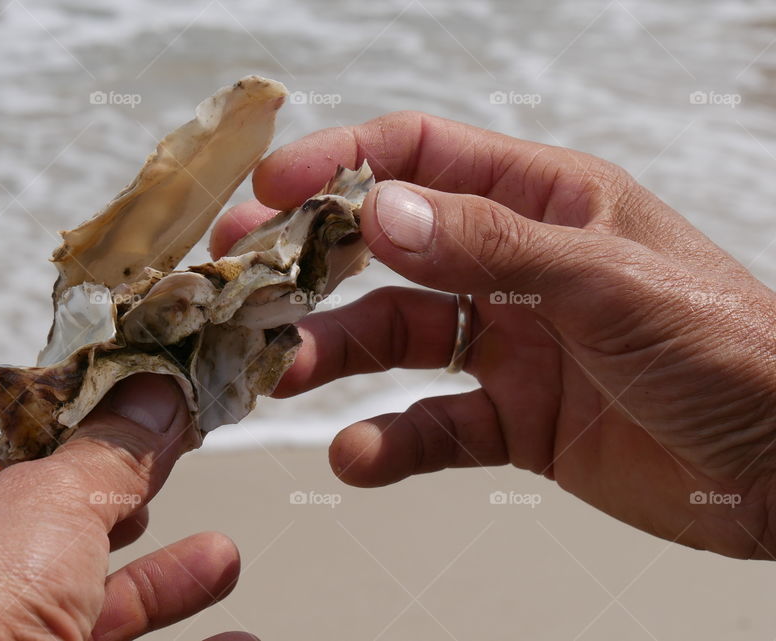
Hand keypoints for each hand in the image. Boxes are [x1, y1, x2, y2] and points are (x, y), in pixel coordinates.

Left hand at [0, 374, 251, 640]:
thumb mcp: (55, 497)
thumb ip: (115, 449)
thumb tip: (157, 391)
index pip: (1, 450)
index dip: (69, 431)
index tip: (134, 414)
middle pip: (58, 526)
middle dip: (129, 507)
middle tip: (172, 474)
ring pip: (93, 601)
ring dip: (166, 581)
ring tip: (222, 561)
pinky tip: (233, 639)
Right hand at [211, 111, 775, 558]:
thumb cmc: (729, 348)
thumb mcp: (609, 281)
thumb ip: (494, 246)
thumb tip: (381, 212)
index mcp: (542, 201)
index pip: (422, 155)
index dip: (341, 162)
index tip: (270, 190)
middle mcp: (514, 264)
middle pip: (389, 246)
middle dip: (314, 260)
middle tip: (247, 280)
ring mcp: (510, 342)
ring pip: (396, 337)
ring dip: (334, 355)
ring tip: (283, 376)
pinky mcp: (513, 417)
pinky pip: (432, 423)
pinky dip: (391, 441)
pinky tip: (362, 456)